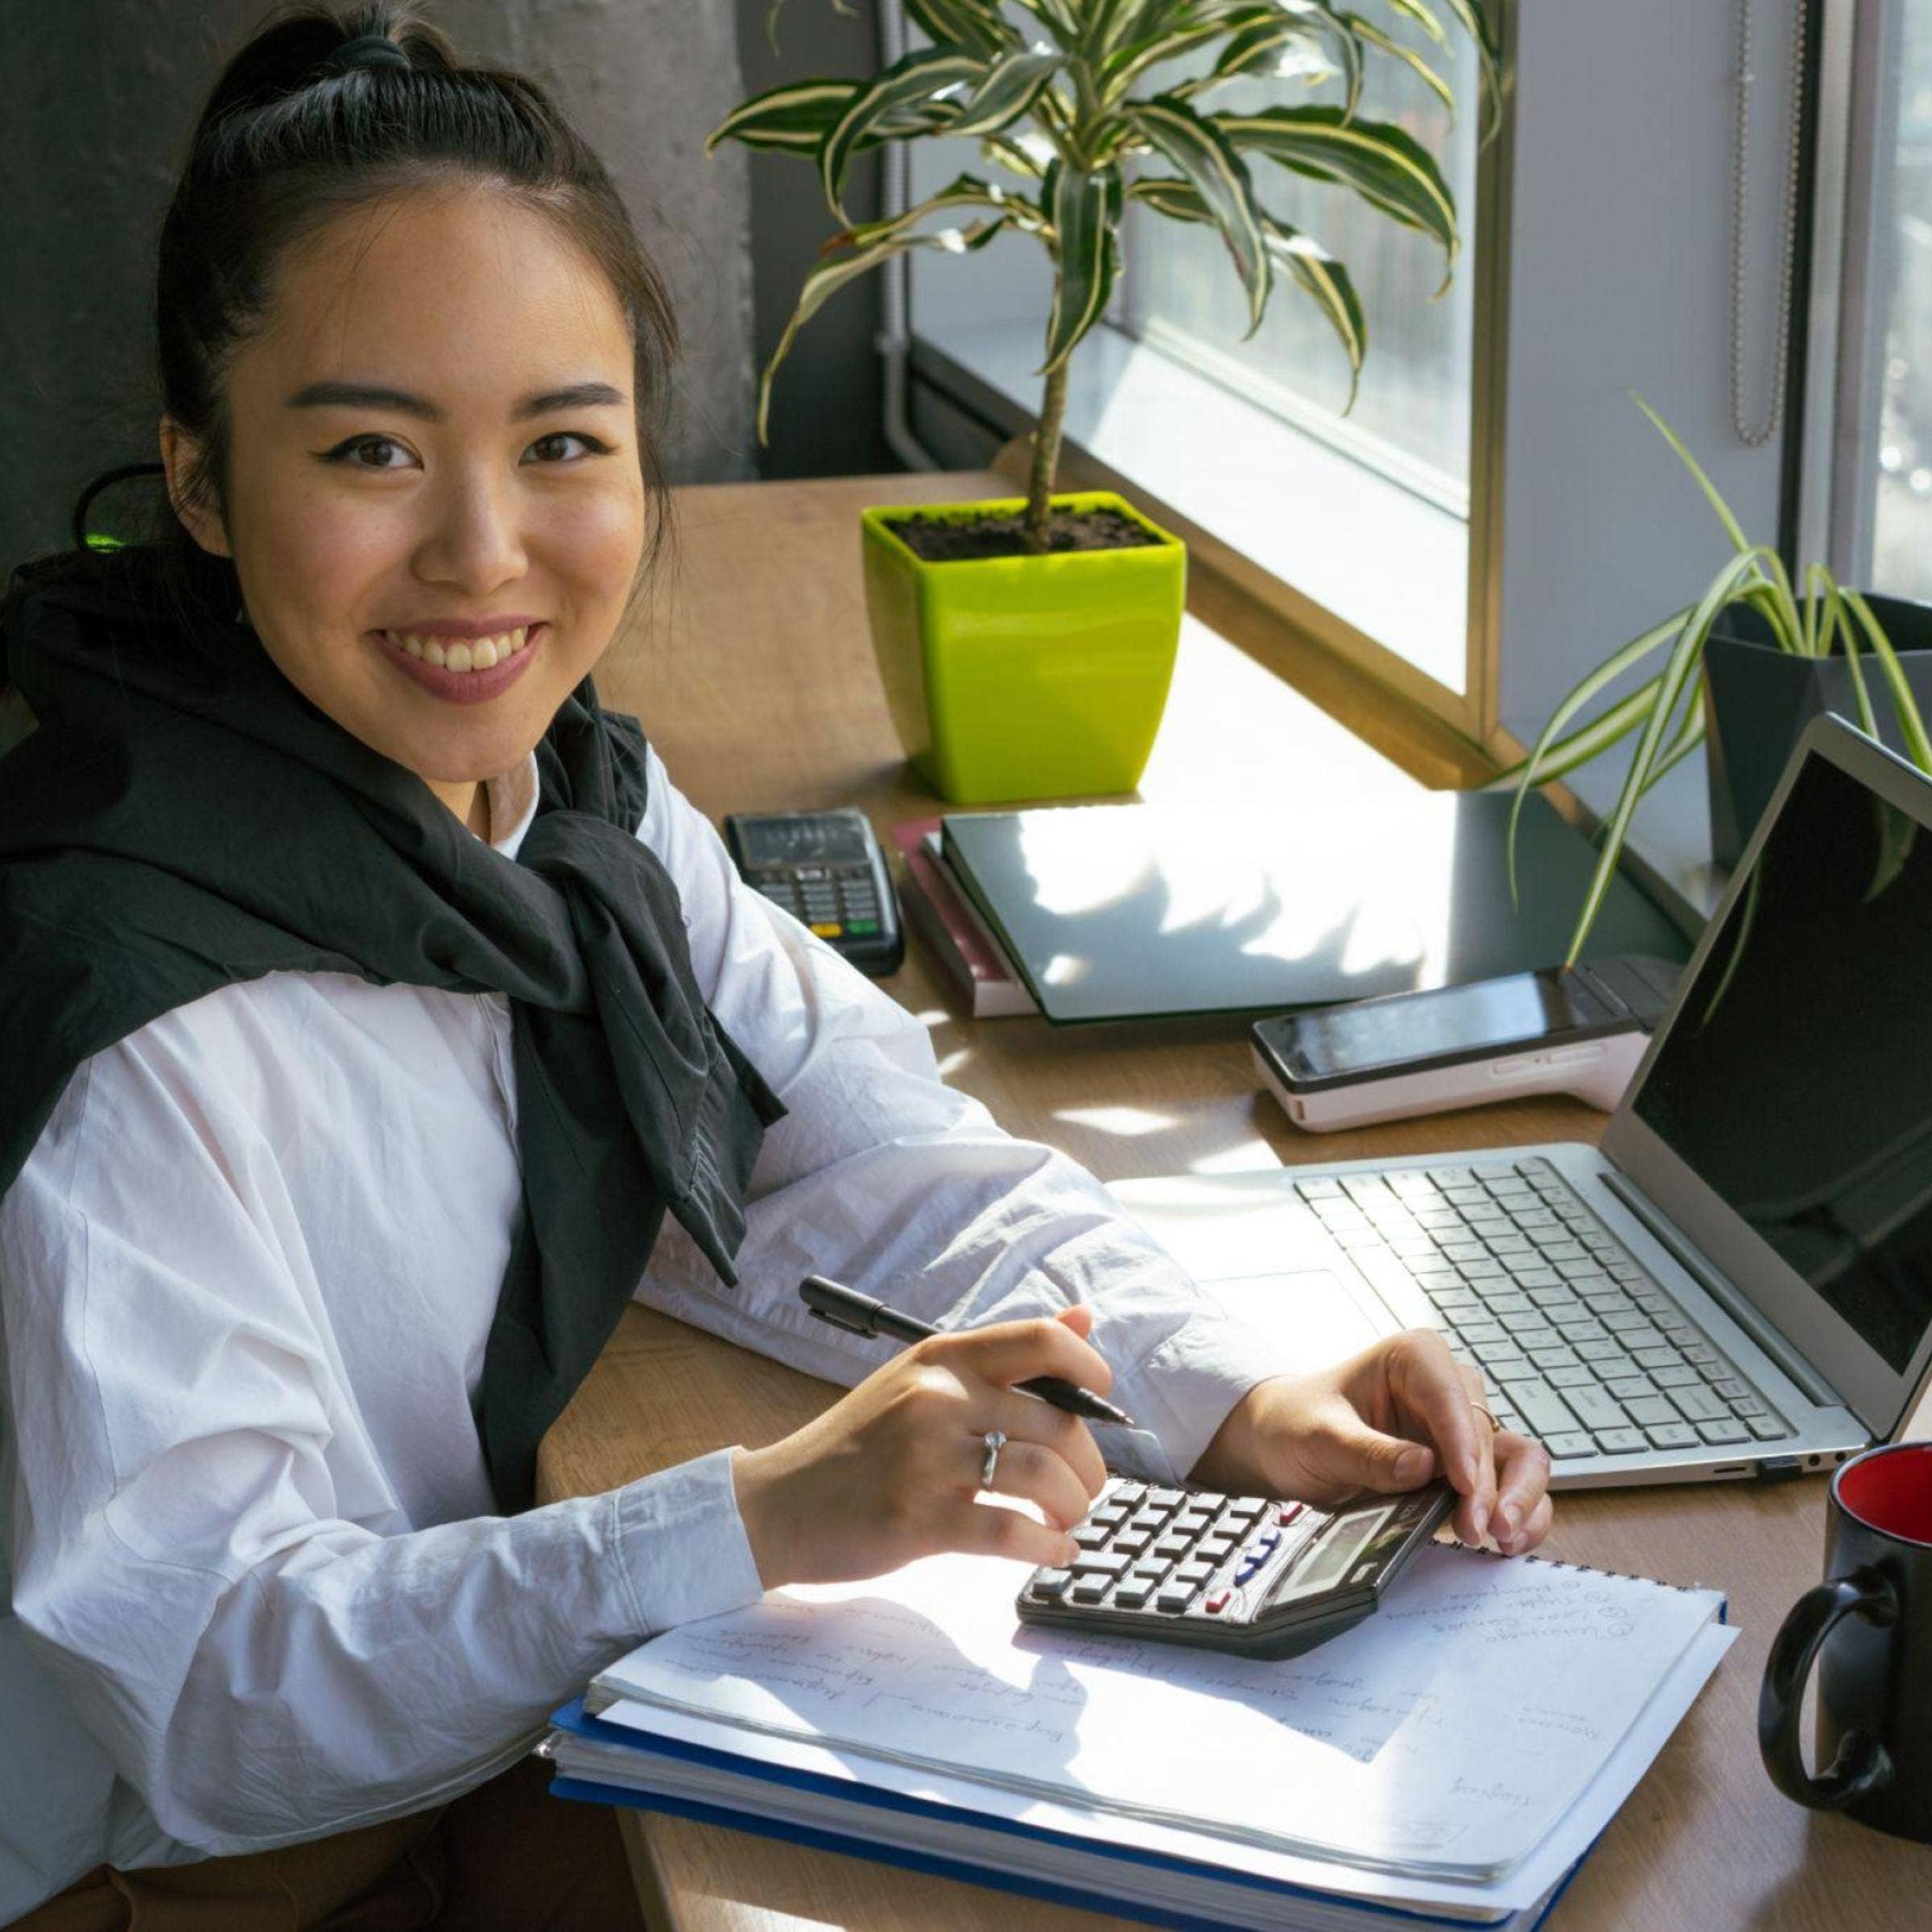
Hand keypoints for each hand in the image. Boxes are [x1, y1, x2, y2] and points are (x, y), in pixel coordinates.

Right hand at [732, 1307, 1109, 1589]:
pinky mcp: (920, 1520)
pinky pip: (1012, 1533)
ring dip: (1074, 1506)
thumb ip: (1001, 1356)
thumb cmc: (857, 1445)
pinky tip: (1054, 1551)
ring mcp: (928, 1459)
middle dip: (1089, 1464)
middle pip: (1057, 1422)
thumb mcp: (919, 1380)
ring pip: (1044, 1477)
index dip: (1089, 1367)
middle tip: (1085, 1487)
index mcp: (941, 1358)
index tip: (1105, 1396)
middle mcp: (938, 1399)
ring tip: (1068, 1518)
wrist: (777, 1505)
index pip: (1040, 1340)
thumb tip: (1084, 1317)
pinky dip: (1048, 1546)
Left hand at [1189, 1329, 1553, 1554]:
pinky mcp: (1467, 1467)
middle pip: (1490, 1433)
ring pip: (1517, 1458)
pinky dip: (1519, 1512)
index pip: (1451, 1398)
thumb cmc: (1296, 1424)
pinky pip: (1510, 1487)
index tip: (1463, 1487)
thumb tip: (1424, 1467)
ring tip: (1502, 1538)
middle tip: (1477, 1529)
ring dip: (1521, 1498)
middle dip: (1488, 1485)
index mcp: (1414, 1358)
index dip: (1464, 1444)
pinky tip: (1508, 1541)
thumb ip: (1367, 1452)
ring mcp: (1461, 1430)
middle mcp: (1449, 1388)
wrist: (1283, 1445)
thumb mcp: (1318, 1437)